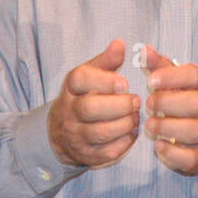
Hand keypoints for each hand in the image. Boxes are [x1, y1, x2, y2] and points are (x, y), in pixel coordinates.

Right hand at [47, 39, 140, 168]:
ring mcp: (76, 134)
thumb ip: (107, 60)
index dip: (104, 81)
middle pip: (90, 108)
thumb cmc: (83, 96)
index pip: (81, 79)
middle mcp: (70, 110)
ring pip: (100, 132)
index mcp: (72, 87)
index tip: (124, 83)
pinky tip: (132, 132)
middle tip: (136, 101)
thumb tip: (120, 44)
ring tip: (136, 116)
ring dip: (124, 124)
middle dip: (118, 105)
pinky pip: (107, 152)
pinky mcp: (87, 154)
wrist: (61, 131)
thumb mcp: (90, 74)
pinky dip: (124, 142)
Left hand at [143, 46, 197, 175]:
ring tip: (149, 125)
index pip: (194, 76)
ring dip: (169, 127)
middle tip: (148, 103)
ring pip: (195, 130)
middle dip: (169, 103)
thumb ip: (157, 65)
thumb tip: (143, 49)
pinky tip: (158, 145)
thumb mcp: (171, 79)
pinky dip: (173, 152)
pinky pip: (191, 156)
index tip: (151, 80)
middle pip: (196, 104)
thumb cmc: (181, 99)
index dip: (173, 77)